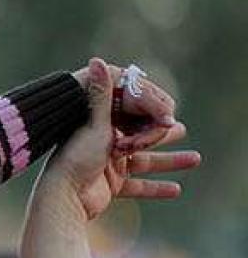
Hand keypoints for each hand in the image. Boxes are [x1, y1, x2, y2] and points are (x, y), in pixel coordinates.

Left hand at [53, 59, 199, 220]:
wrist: (63, 196)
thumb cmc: (76, 157)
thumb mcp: (94, 123)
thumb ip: (102, 94)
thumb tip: (96, 60)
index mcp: (100, 126)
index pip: (132, 117)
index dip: (151, 117)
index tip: (170, 119)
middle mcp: (104, 143)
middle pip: (140, 137)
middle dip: (161, 135)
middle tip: (181, 130)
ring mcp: (108, 165)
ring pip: (145, 162)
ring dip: (170, 161)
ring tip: (195, 158)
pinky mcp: (111, 186)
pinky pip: (139, 187)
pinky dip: (156, 188)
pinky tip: (177, 189)